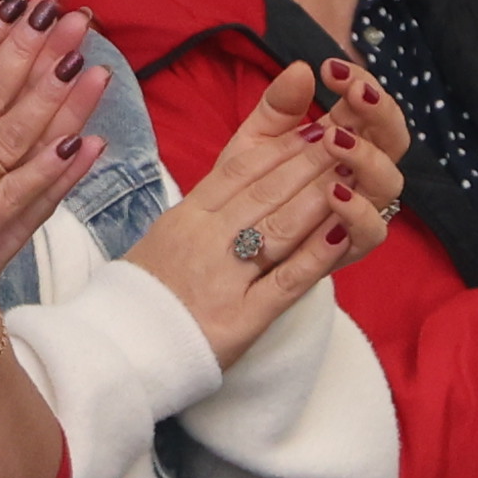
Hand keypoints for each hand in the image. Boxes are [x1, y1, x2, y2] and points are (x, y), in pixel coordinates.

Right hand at [127, 65, 384, 367]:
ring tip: (354, 173)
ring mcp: (223, 279)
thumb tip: (246, 165)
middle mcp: (204, 240)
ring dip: (320, 197)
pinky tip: (342, 232)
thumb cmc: (151, 290)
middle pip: (265, 191)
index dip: (282, 146)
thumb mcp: (171, 231)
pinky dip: (316, 255)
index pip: (240, 170)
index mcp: (187, 216)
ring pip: (278, 227)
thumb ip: (212, 195)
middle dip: (310, 162)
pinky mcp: (240, 319)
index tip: (316, 128)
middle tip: (348, 138)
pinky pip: (285, 281)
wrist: (123, 349)